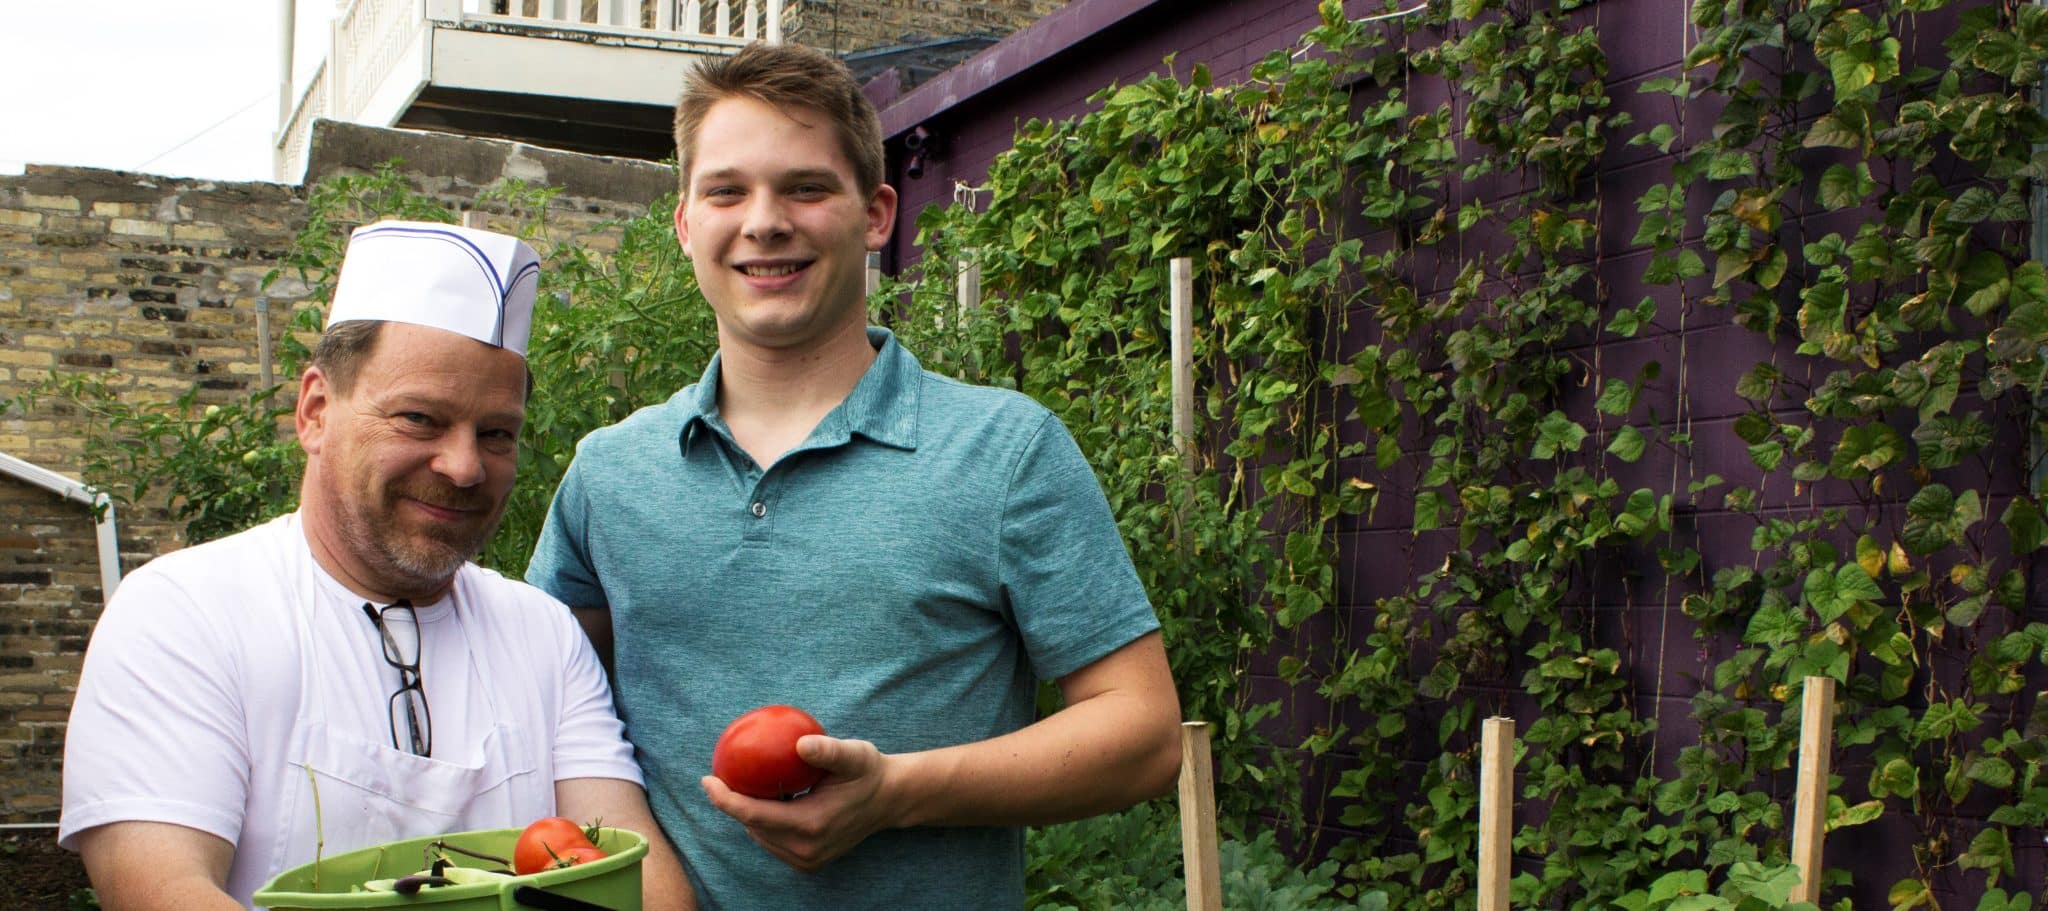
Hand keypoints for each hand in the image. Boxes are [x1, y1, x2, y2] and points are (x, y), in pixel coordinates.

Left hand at [700, 734, 899, 871]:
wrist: (890, 800)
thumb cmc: (869, 772)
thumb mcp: (854, 755)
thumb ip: (828, 750)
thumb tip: (800, 743)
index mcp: (810, 824)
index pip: (753, 815)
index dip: (725, 799)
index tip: (707, 780)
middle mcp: (806, 848)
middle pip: (753, 826)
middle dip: (734, 803)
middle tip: (725, 776)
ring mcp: (807, 859)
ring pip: (761, 836)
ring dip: (750, 814)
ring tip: (744, 786)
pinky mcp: (809, 862)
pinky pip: (773, 842)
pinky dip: (765, 823)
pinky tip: (766, 800)